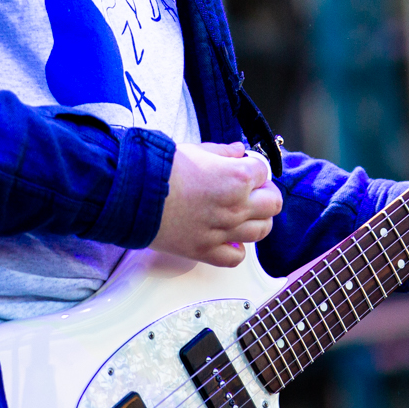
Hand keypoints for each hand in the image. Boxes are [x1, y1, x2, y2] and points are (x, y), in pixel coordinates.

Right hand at [150, 141, 282, 266]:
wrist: (134, 195)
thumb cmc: (160, 171)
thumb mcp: (195, 150)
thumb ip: (222, 152)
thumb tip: (237, 151)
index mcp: (237, 177)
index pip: (264, 171)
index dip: (256, 167)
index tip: (246, 168)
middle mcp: (236, 206)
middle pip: (273, 204)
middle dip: (265, 193)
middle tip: (251, 190)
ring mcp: (224, 232)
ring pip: (262, 231)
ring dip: (257, 220)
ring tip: (243, 214)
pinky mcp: (207, 251)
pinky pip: (236, 257)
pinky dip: (236, 249)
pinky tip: (228, 238)